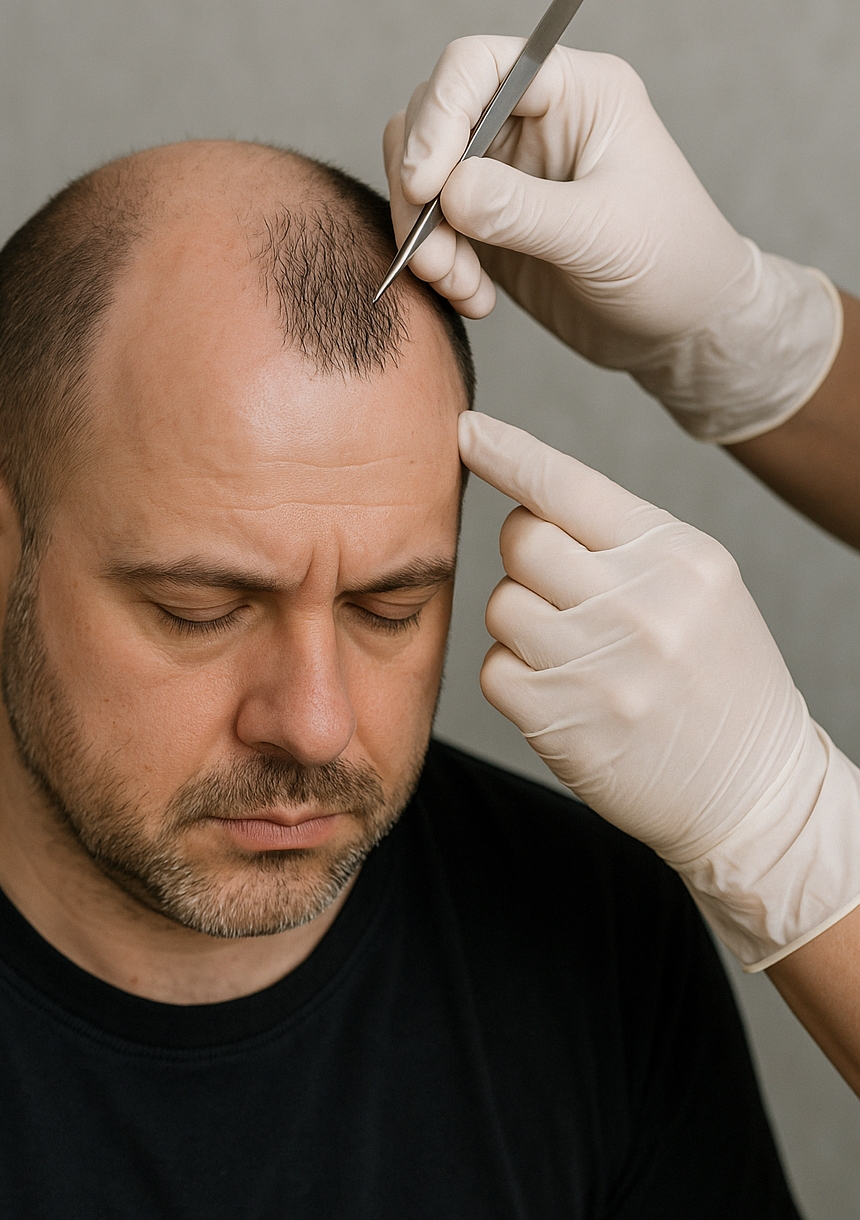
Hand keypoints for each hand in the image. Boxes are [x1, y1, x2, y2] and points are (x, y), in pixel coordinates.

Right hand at [384, 41, 839, 441]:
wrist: (683, 329)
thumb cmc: (671, 263)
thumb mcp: (599, 233)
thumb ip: (521, 209)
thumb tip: (447, 192)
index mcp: (574, 90)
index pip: (475, 65)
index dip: (437, 117)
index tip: (425, 185)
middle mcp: (533, 119)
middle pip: (433, 119)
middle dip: (420, 189)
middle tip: (431, 255)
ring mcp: (507, 171)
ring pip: (423, 176)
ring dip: (424, 233)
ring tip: (456, 283)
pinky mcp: (491, 222)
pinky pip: (433, 227)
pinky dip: (437, 264)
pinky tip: (475, 299)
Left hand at [459, 409, 859, 968]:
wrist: (752, 789)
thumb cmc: (720, 677)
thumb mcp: (700, 586)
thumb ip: (626, 540)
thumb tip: (529, 497)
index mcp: (677, 556)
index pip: (569, 484)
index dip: (508, 452)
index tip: (467, 430)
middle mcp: (638, 602)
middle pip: (520, 540)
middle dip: (527, 558)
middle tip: (567, 592)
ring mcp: (596, 663)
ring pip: (501, 603)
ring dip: (523, 621)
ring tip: (579, 651)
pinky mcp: (558, 717)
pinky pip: (494, 668)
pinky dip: (517, 677)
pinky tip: (567, 692)